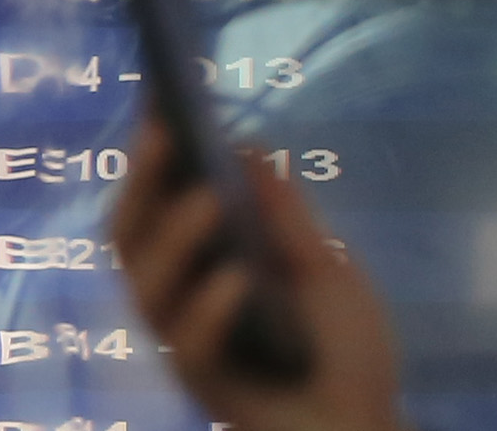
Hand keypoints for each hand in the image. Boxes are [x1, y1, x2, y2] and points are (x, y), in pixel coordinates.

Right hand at [107, 118, 407, 430]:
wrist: (366, 424)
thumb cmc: (341, 349)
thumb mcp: (322, 268)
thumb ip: (285, 216)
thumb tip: (249, 144)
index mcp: (200, 264)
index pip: (154, 202)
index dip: (150, 154)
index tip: (160, 98)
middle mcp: (179, 299)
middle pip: (129, 236)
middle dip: (142, 182)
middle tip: (167, 133)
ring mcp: (186, 342)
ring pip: (146, 287)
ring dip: (174, 238)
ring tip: (209, 200)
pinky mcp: (204, 385)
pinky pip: (189, 346)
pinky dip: (210, 308)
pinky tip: (238, 279)